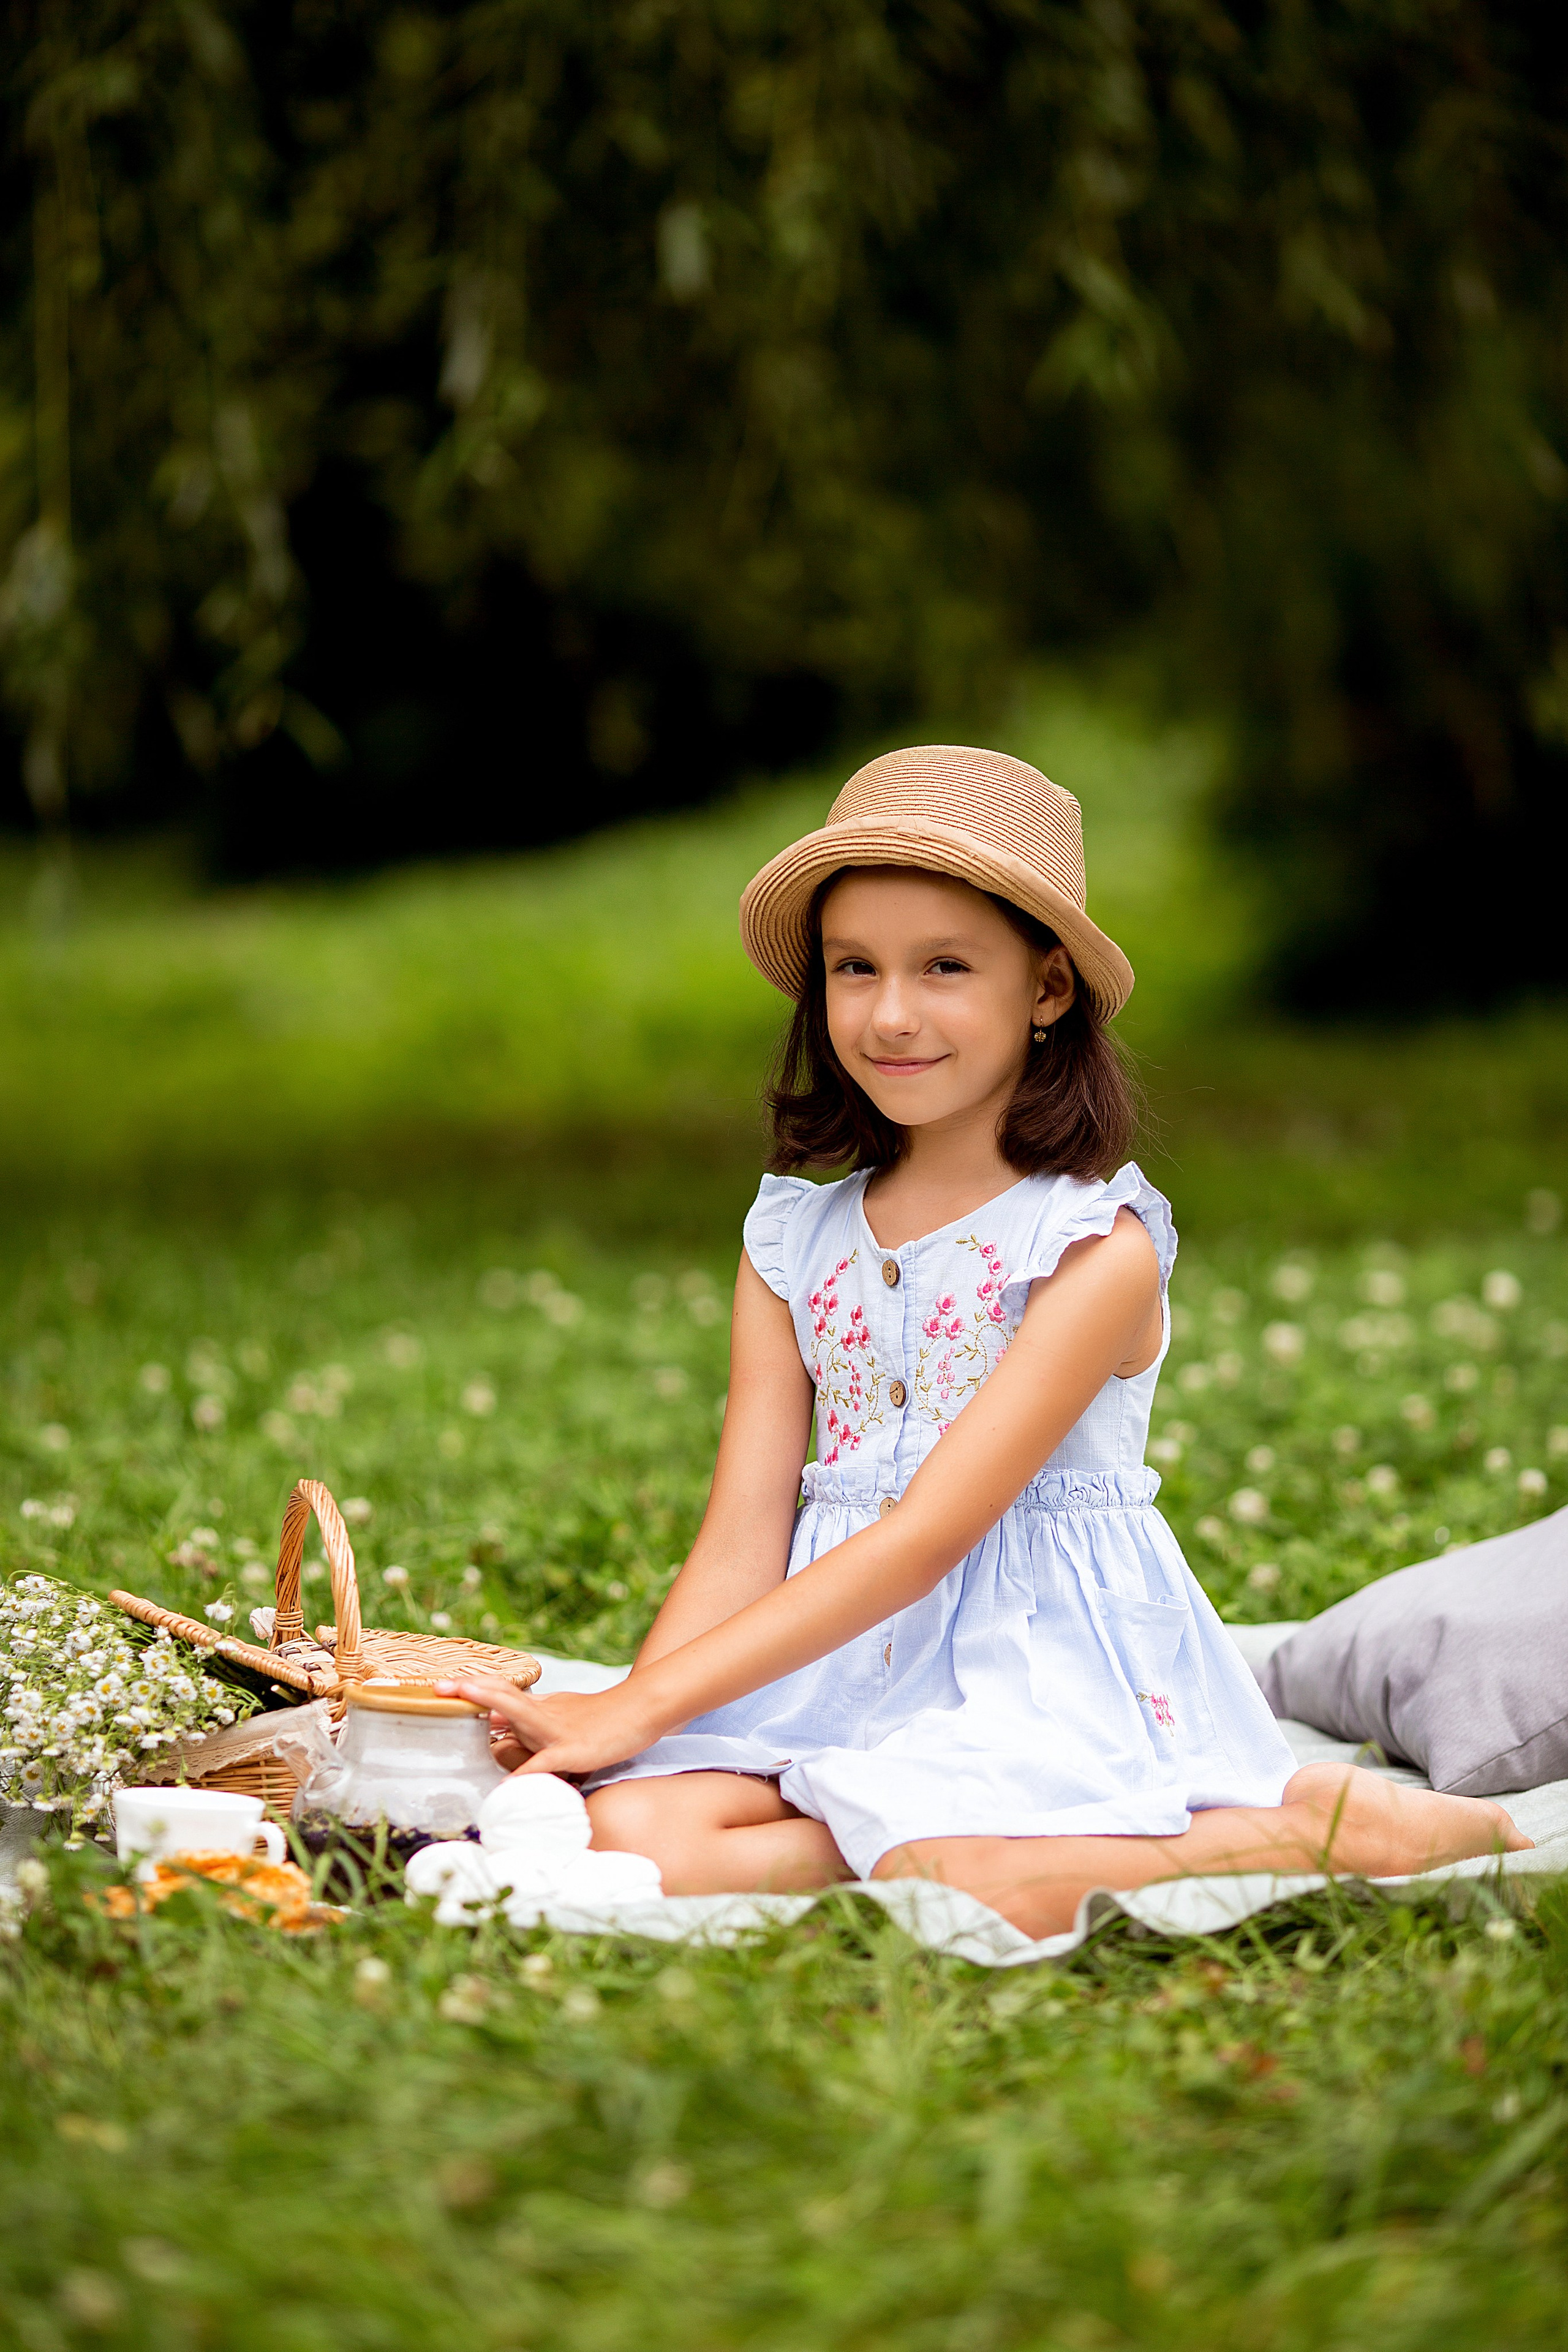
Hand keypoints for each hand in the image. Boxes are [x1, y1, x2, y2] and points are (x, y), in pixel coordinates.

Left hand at [435, 1673, 659, 1778]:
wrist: (642, 1710)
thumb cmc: (601, 1718)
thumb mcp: (561, 1713)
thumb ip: (530, 1718)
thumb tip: (497, 1722)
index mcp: (540, 1707)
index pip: (502, 1693)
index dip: (472, 1687)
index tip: (442, 1686)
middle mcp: (544, 1714)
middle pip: (503, 1696)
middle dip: (471, 1690)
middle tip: (440, 1686)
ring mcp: (558, 1731)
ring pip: (520, 1716)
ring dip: (492, 1705)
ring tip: (464, 1697)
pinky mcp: (575, 1751)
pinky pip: (547, 1762)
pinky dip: (528, 1771)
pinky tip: (509, 1783)